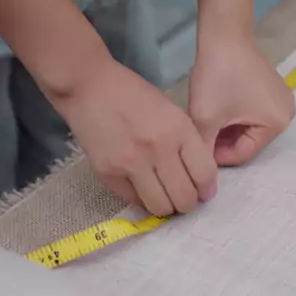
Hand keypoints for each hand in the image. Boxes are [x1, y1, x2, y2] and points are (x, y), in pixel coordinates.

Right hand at [56, 58, 217, 215]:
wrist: (88, 87)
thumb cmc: (134, 95)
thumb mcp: (172, 112)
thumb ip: (188, 144)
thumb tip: (201, 180)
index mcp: (179, 130)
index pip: (204, 175)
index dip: (206, 190)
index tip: (202, 193)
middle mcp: (158, 150)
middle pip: (184, 198)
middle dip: (187, 203)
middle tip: (182, 198)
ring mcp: (132, 164)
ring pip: (160, 207)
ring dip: (165, 207)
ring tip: (162, 196)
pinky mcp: (108, 174)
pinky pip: (134, 201)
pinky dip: (141, 199)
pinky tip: (141, 187)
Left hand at [189, 37, 295, 165]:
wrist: (223, 34)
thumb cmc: (217, 77)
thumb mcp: (206, 119)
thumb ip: (204, 151)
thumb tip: (201, 181)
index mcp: (277, 124)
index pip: (243, 153)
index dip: (217, 155)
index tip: (196, 148)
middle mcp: (287, 115)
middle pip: (247, 141)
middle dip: (222, 141)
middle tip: (199, 134)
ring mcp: (281, 100)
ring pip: (247, 128)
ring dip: (226, 129)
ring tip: (205, 120)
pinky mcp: (272, 89)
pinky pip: (251, 113)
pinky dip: (234, 115)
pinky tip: (216, 108)